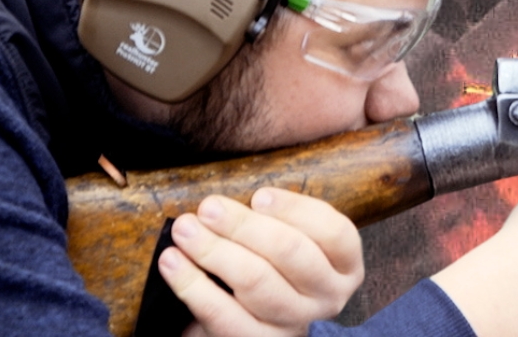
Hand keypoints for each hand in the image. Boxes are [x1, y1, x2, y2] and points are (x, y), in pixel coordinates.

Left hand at [156, 188, 363, 336]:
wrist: (248, 316)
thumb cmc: (271, 261)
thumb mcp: (287, 235)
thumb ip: (275, 215)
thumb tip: (232, 193)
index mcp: (345, 264)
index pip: (333, 232)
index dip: (296, 210)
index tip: (258, 195)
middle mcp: (328, 296)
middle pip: (290, 253)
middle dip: (244, 225)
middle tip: (208, 207)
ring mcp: (296, 323)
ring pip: (255, 282)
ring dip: (214, 250)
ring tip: (184, 229)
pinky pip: (223, 315)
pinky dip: (193, 286)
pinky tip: (172, 263)